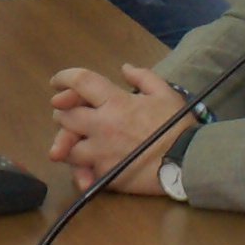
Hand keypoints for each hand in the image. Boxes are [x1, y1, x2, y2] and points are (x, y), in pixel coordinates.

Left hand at [47, 62, 184, 191]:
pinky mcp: (105, 175)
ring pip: (66, 148)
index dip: (63, 78)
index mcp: (115, 102)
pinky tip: (85, 169)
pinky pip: (81, 174)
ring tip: (77, 141)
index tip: (56, 82)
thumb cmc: (177, 126)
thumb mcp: (165, 93)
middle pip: (63, 116)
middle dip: (63, 112)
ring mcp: (100, 153)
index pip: (79, 82)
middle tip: (69, 112)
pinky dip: (80, 171)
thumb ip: (143, 77)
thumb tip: (125, 68)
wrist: (188, 162)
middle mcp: (101, 126)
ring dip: (68, 143)